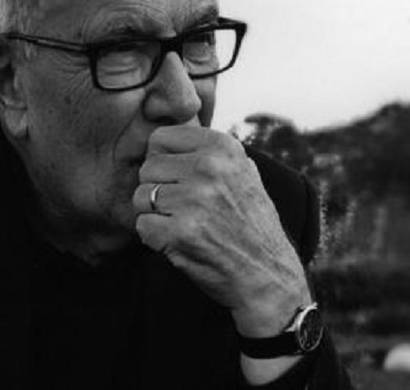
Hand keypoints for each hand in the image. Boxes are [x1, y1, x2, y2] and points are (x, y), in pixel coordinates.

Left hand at [133, 125, 310, 337]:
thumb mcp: (242, 173)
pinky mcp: (181, 232)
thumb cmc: (250, 225)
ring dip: (155, 216)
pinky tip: (181, 242)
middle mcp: (209, 168)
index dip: (162, 161)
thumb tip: (168, 133)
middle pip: (147, 168)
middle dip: (157, 190)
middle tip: (183, 209)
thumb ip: (209, 151)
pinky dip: (155, 239)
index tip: (178, 179)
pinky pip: (142, 226)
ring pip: (141, 197)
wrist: (268, 276)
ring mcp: (195, 200)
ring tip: (184, 225)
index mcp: (222, 148)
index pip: (160, 138)